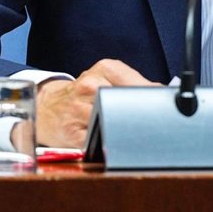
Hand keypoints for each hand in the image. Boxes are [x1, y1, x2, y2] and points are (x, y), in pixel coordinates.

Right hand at [35, 58, 158, 146]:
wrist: (48, 106)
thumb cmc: (84, 92)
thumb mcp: (107, 76)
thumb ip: (134, 82)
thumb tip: (165, 94)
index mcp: (104, 69)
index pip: (137, 85)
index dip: (153, 99)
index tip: (164, 108)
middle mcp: (90, 86)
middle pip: (127, 104)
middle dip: (140, 115)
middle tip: (150, 122)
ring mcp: (79, 110)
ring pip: (114, 123)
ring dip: (126, 130)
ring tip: (128, 129)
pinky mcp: (72, 134)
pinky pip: (100, 141)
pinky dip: (110, 143)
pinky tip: (111, 138)